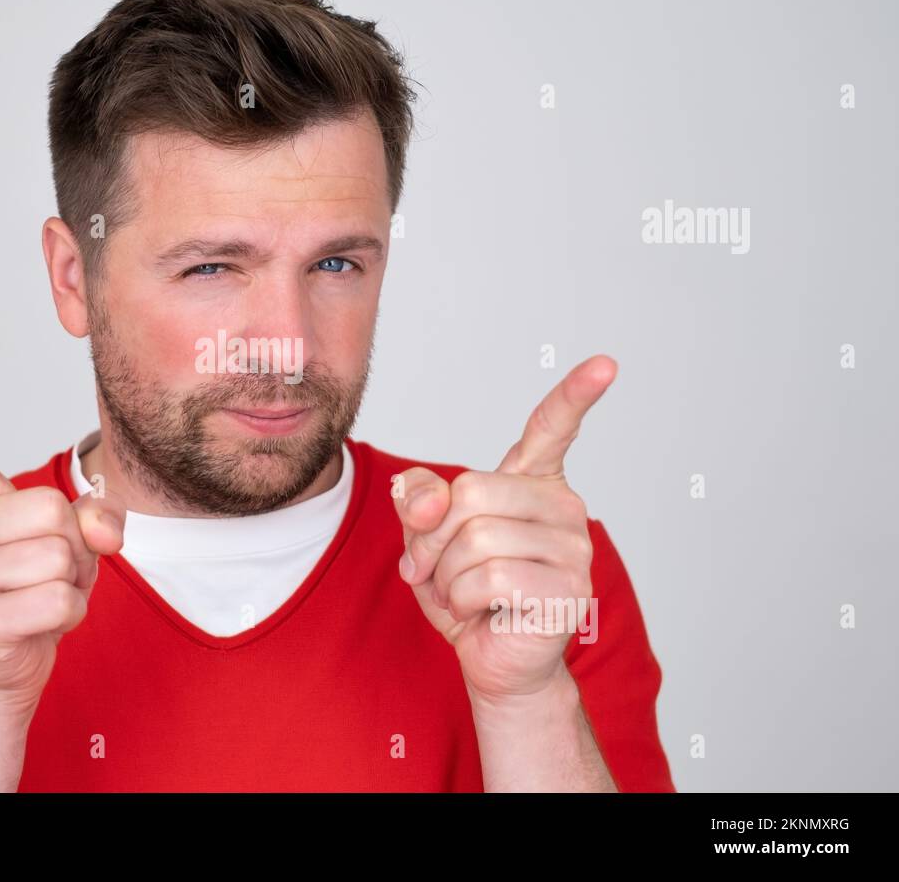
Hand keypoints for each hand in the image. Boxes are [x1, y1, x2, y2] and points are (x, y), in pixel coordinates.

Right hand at [0, 377, 124, 716]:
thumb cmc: (31, 598)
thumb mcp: (69, 547)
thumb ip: (94, 519)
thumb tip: (104, 531)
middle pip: (54, 510)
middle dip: (74, 546)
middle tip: (50, 575)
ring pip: (61, 558)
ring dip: (74, 585)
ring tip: (42, 600)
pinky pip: (59, 601)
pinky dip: (70, 616)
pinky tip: (41, 627)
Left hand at [393, 355, 615, 702]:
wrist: (495, 660)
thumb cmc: (467, 594)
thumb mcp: (426, 538)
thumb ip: (418, 501)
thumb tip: (424, 497)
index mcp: (534, 484)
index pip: (552, 429)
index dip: (575, 395)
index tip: (606, 364)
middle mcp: (564, 507)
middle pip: (471, 494)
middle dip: (431, 539)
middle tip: (432, 568)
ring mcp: (574, 548)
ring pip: (476, 540)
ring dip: (445, 575)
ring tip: (460, 593)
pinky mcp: (569, 588)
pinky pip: (490, 578)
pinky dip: (462, 599)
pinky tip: (481, 611)